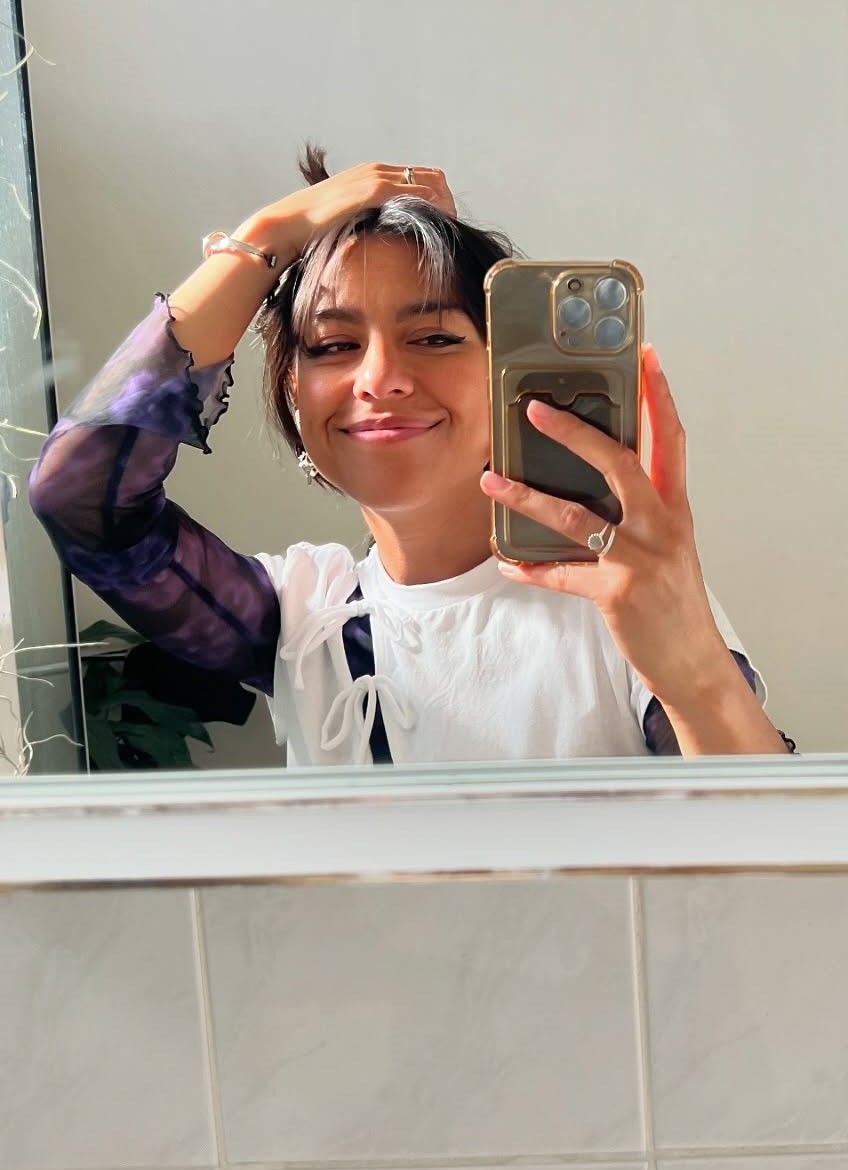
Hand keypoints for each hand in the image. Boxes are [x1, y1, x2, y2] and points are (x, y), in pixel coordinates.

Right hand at [253, 161, 455, 259]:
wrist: (286, 225)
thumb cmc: (312, 230)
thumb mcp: (348, 222)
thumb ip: (369, 222)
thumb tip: (386, 239)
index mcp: (373, 175)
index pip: (422, 177)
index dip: (439, 199)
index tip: (444, 223)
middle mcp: (377, 170)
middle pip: (433, 176)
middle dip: (447, 202)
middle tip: (451, 228)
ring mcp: (374, 177)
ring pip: (429, 182)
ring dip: (444, 206)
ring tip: (448, 230)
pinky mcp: (371, 190)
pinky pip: (414, 192)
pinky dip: (430, 207)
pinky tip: (435, 226)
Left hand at [480, 345, 730, 706]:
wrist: (691, 659)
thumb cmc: (674, 600)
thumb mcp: (668, 544)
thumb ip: (642, 509)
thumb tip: (599, 479)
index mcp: (674, 507)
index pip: (670, 438)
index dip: (660, 395)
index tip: (646, 356)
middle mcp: (661, 524)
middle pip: (620, 461)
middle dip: (575, 432)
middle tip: (536, 409)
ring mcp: (640, 557)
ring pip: (576, 515)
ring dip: (527, 496)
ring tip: (492, 481)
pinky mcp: (617, 591)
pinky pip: (561, 574)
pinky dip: (530, 568)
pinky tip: (508, 563)